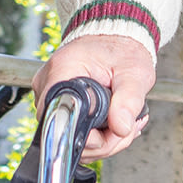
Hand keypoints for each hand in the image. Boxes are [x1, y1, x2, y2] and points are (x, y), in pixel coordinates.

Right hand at [34, 34, 158, 159]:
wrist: (115, 40)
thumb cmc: (121, 50)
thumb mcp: (134, 73)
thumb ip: (129, 100)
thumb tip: (121, 127)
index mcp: (63, 70)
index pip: (60, 117)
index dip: (86, 135)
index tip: (109, 134)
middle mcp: (49, 85)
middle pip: (65, 133)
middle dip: (101, 141)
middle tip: (125, 129)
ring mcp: (51, 97)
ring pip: (69, 138)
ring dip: (101, 142)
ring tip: (123, 125)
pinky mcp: (59, 106)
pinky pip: (72, 132)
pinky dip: (96, 136)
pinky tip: (114, 125)